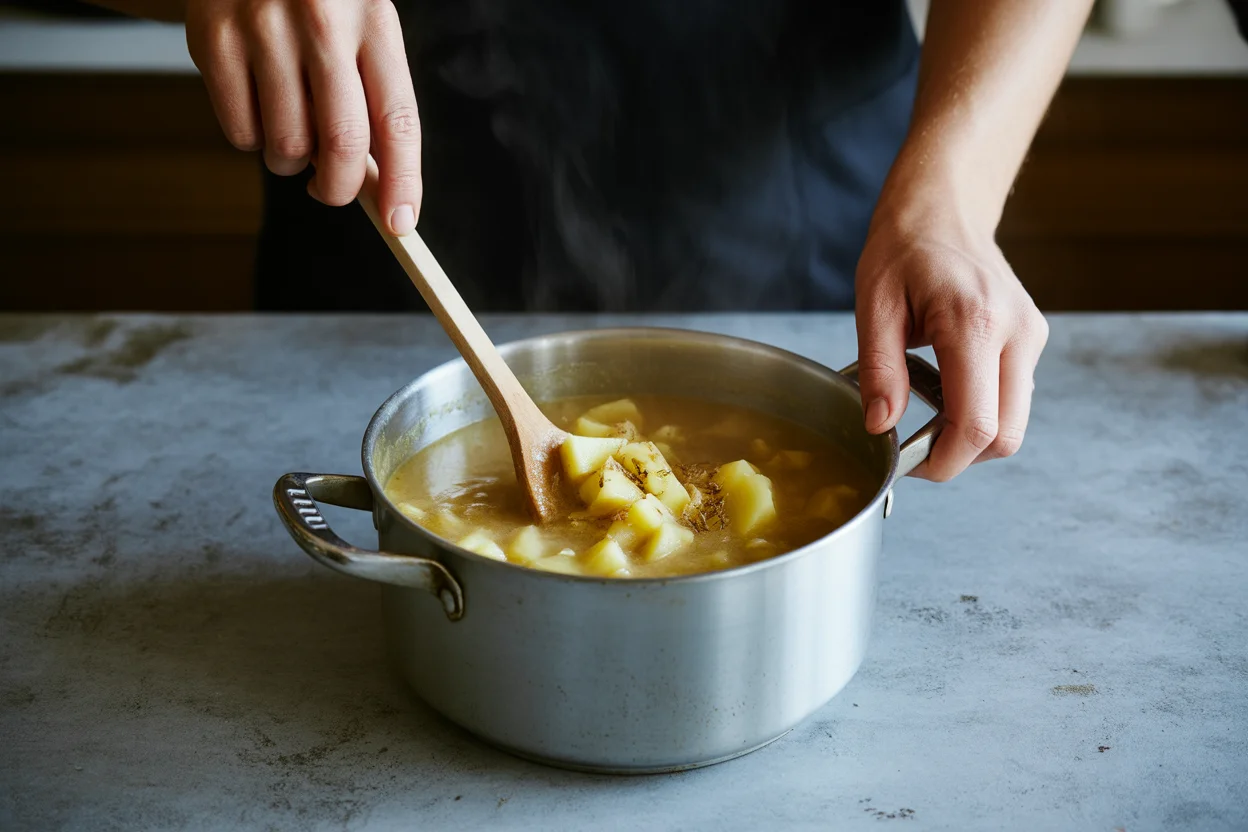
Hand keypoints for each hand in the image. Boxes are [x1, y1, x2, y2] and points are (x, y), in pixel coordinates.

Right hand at [185, 0, 421, 233]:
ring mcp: (264, 29)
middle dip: (339, 188)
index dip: (403, 181)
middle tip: (330, 191)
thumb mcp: (361, 30)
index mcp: (373, 21)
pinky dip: (253, 140)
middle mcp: (322, 22)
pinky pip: (241, 133)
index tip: (400, 221)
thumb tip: (381, 188)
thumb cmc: (317, 3)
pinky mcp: (214, 40)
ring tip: (291, 130)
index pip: (398, 120)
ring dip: (291, 163)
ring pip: (287, 146)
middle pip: (342, 143)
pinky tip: (258, 107)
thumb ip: (374, 100)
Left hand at [854, 199, 1048, 481]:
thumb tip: (882, 427)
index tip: (908, 464)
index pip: (978, 425)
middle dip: (960, 456)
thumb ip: (878, 370)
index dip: (944, 461)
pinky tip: (946, 389)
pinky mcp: (1032, 339)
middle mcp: (1017, 333)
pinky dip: (982, 410)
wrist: (945, 206)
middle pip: (1007, 437)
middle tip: (914, 447)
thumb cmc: (905, 247)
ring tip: (925, 411)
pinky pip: (1013, 398)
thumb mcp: (874, 304)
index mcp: (976, 323)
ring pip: (1015, 423)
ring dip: (971, 435)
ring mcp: (1031, 336)